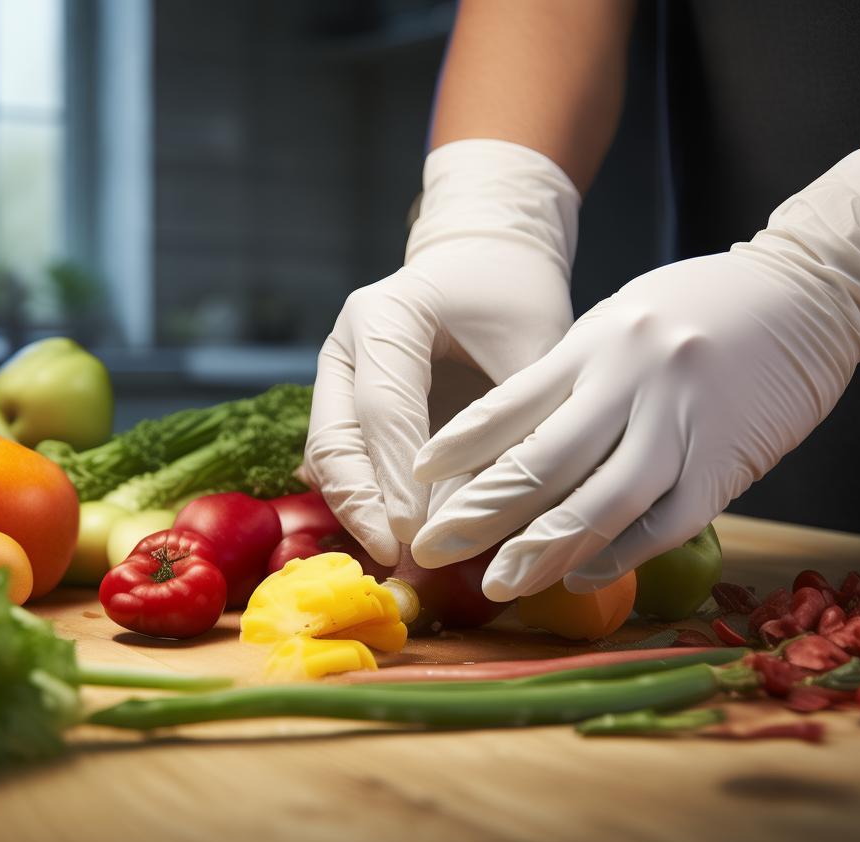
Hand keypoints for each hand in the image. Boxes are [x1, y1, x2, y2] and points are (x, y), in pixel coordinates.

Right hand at [304, 139, 579, 565]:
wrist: (486, 263)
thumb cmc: (515, 298)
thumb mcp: (531, 348)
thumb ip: (512, 424)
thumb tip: (497, 515)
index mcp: (386, 315)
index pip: (383, 407)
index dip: (395, 477)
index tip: (413, 536)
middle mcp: (345, 345)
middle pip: (335, 435)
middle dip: (361, 503)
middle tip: (393, 557)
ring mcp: (336, 375)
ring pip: (328, 454)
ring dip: (357, 509)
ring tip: (394, 560)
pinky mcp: (343, 403)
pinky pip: (341, 460)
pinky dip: (363, 500)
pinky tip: (390, 540)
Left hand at [412, 149, 859, 598]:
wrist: (804, 294)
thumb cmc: (691, 310)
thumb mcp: (616, 324)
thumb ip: (564, 382)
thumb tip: (498, 454)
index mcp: (594, 341)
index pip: (511, 402)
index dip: (458, 446)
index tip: (416, 479)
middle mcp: (630, 379)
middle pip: (543, 459)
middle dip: (480, 512)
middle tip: (433, 550)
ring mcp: (680, 422)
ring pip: (601, 500)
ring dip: (543, 549)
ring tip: (497, 584)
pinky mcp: (726, 462)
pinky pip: (666, 521)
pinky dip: (619, 552)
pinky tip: (578, 573)